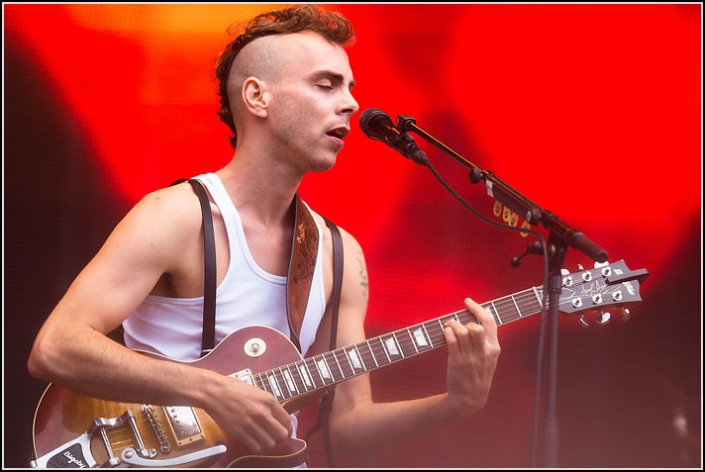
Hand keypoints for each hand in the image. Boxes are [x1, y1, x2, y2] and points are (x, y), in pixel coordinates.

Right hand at [207, 376, 292, 453]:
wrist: (215, 392)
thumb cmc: (234, 389)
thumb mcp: (257, 392)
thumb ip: (269, 404)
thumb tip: (277, 417)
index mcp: (268, 400)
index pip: (286, 420)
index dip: (288, 428)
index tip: (286, 431)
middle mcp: (262, 413)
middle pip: (282, 435)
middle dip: (282, 438)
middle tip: (278, 438)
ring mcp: (251, 424)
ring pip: (270, 444)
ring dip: (270, 444)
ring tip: (266, 441)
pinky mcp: (240, 433)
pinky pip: (256, 447)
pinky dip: (258, 448)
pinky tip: (256, 443)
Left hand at [442, 297, 500, 415]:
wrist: (470, 398)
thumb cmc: (478, 375)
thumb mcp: (489, 359)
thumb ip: (486, 342)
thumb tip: (476, 321)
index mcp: (493, 349)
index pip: (490, 322)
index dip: (478, 309)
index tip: (468, 302)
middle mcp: (484, 352)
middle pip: (477, 326)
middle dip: (465, 319)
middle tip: (457, 321)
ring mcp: (470, 357)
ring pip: (463, 331)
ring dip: (453, 325)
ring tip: (448, 326)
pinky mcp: (457, 361)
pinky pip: (451, 340)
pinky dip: (447, 332)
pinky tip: (445, 333)